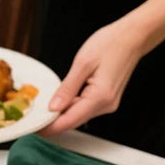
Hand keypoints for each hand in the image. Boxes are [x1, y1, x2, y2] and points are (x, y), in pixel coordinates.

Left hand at [40, 20, 142, 136]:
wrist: (133, 36)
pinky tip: (60, 100)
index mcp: (100, 97)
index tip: (32, 128)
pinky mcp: (106, 99)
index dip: (48, 127)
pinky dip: (70, 106)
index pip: (68, 121)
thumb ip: (67, 88)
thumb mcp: (83, 63)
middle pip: (72, 121)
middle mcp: (106, 105)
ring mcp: (108, 103)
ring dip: (60, 114)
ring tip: (41, 109)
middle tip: (31, 118)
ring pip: (78, 115)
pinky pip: (84, 108)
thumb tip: (53, 108)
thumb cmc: (110, 43)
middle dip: (51, 122)